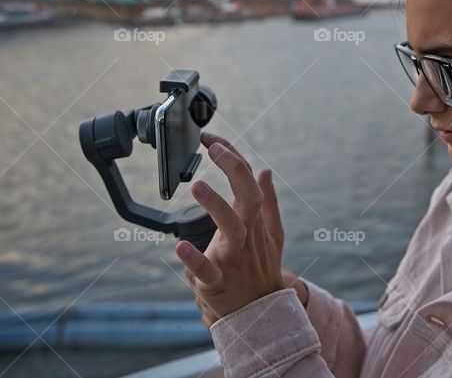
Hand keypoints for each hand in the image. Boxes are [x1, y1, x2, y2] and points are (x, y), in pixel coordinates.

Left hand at [177, 131, 285, 328]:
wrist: (262, 313)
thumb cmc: (262, 268)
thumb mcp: (272, 234)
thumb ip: (268, 201)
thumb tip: (265, 170)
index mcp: (255, 220)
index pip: (248, 179)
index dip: (232, 156)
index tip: (212, 139)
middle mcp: (246, 234)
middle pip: (247, 196)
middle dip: (233, 168)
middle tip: (214, 146)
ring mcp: (233, 257)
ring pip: (231, 228)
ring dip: (216, 206)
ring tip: (198, 185)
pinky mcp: (217, 281)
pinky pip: (207, 270)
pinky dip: (194, 260)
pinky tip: (180, 247)